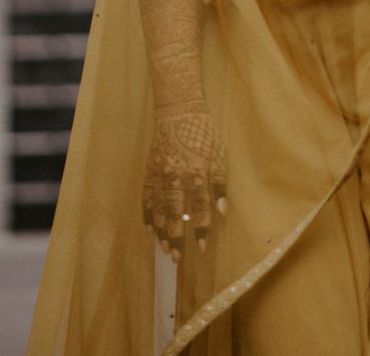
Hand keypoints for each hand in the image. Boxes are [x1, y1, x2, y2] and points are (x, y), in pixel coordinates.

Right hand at [142, 102, 227, 261]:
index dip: (202, 230)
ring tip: (165, 250)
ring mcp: (160, 174)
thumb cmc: (203, 135)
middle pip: (175, 212)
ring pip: (158, 208)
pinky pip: (146, 197)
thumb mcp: (219, 156)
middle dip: (176, 236)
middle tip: (177, 258)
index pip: (200, 207)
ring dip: (161, 231)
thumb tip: (223, 211)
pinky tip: (149, 230)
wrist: (178, 112)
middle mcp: (176, 175)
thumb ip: (220, 185)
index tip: (202, 249)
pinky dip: (147, 215)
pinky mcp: (149, 171)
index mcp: (197, 171)